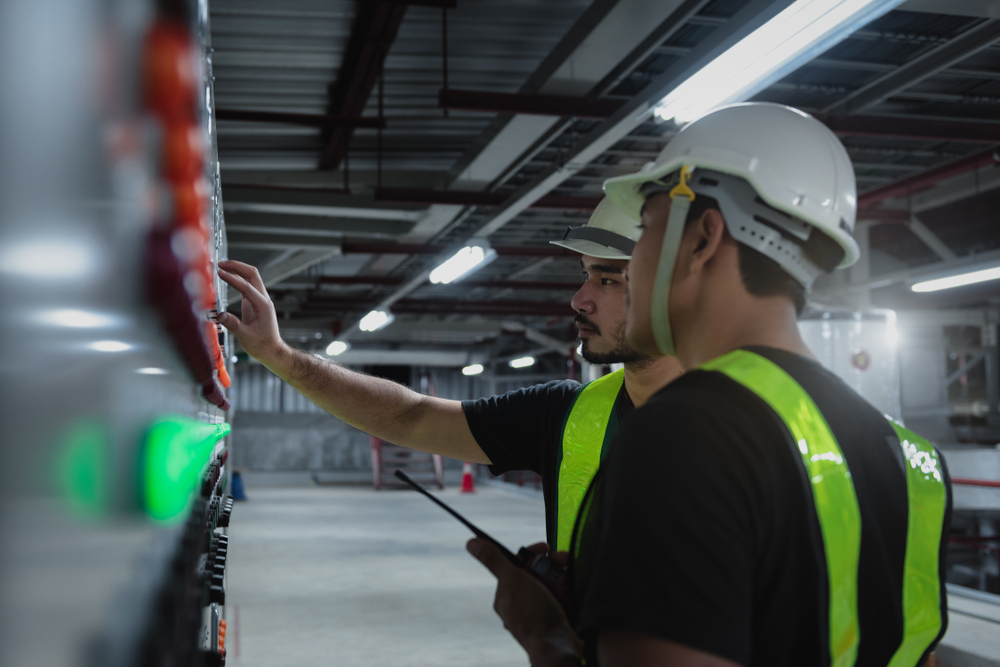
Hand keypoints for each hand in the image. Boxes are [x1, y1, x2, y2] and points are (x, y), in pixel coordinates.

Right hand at [216, 260, 287, 365]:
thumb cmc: (261, 345)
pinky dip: (238, 278)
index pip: (246, 287)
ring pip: (251, 277)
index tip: (219, 272)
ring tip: (222, 267)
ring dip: (238, 269)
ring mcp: (260, 299)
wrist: (271, 350)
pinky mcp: (255, 302)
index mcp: (263, 306)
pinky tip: (228, 277)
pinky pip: (248, 285)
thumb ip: (233, 325)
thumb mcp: (246, 337)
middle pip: (252, 274)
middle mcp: (263, 299)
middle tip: (221, 264)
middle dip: (237, 266)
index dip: (232, 279)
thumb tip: (220, 315)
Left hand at [467, 539, 581, 666]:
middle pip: (534, 573)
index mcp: (505, 595)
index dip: (532, 553)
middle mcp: (518, 604)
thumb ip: (493, 560)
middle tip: (563, 560)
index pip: (516, 565)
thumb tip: (471, 543)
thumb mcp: (512, 579)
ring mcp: (536, 613)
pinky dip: (566, 590)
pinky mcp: (552, 619)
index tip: (546, 547)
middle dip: (550, 564)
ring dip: (560, 576)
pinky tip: (571, 589)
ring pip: (548, 585)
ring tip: (569, 574)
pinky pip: (559, 598)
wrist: (556, 644)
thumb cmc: (532, 613)